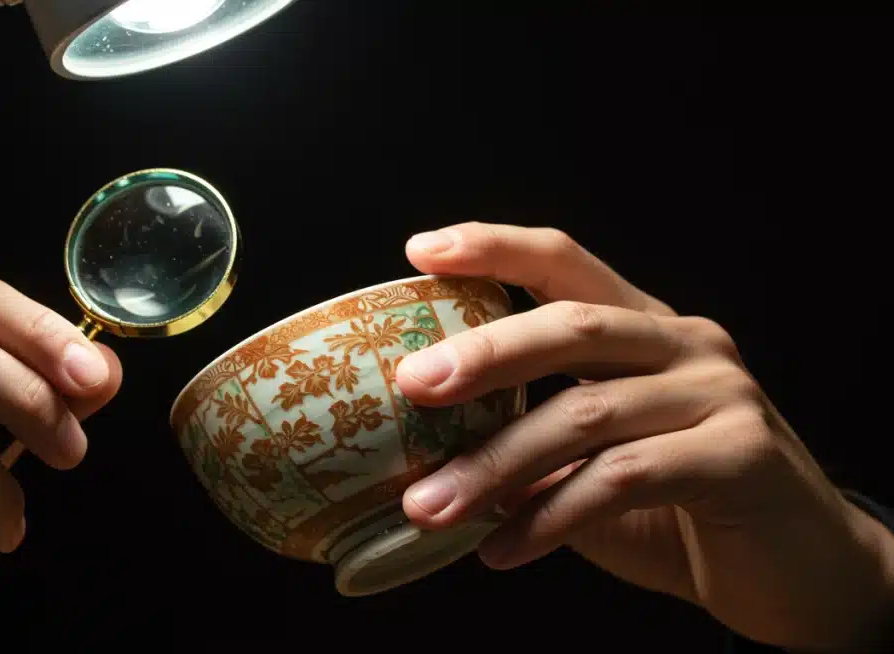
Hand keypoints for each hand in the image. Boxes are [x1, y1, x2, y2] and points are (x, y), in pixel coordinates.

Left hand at [395, 224, 893, 650]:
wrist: (794, 570)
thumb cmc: (679, 508)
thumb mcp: (592, 461)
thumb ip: (530, 442)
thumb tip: (424, 452)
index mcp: (644, 330)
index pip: (565, 263)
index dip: (495, 248)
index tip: (422, 249)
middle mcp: (685, 345)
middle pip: (573, 325)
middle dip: (485, 354)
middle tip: (414, 385)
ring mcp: (719, 394)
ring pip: (588, 413)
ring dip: (497, 464)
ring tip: (431, 506)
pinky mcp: (741, 455)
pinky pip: (624, 477)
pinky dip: (551, 516)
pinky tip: (502, 549)